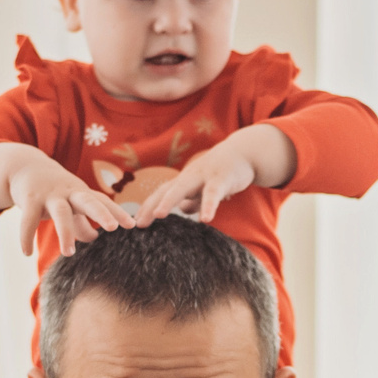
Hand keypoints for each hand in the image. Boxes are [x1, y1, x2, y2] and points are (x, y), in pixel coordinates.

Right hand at [5, 149, 129, 256]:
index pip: (103, 202)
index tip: (133, 226)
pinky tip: (26, 253)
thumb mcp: (70, 205)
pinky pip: (28, 219)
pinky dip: (26, 236)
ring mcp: (49, 194)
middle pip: (88, 201)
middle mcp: (69, 192)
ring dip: (65, 232)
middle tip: (113, 228)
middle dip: (101, 213)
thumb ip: (81, 223)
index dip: (118, 213)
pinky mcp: (30, 198)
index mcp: (82, 194)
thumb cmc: (54, 191)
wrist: (25, 167)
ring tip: (68, 253)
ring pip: (60, 212)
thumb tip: (94, 239)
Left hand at [131, 125, 294, 223]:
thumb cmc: (220, 173)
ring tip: (159, 215)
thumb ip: (194, 199)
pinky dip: (209, 206)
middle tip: (138, 223)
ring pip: (184, 188)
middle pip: (165, 190)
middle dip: (150, 205)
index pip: (160, 194)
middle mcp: (189, 177)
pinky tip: (205, 219)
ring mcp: (204, 176)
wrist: (242, 153)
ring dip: (170, 200)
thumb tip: (183, 210)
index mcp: (183, 181)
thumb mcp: (203, 188)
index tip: (135, 224)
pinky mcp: (222, 178)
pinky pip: (214, 193)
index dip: (147, 208)